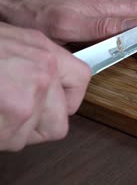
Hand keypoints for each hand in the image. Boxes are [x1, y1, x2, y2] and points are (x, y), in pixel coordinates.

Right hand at [0, 22, 90, 150]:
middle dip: (30, 127)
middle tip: (5, 114)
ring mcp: (30, 91)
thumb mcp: (7, 43)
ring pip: (28, 136)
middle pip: (58, 122)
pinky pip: (9, 141)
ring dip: (5, 132)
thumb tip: (44, 87)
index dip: (64, 101)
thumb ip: (29, 64)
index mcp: (42, 49)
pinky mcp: (17, 109)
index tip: (49, 107)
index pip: (80, 80)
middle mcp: (43, 68)